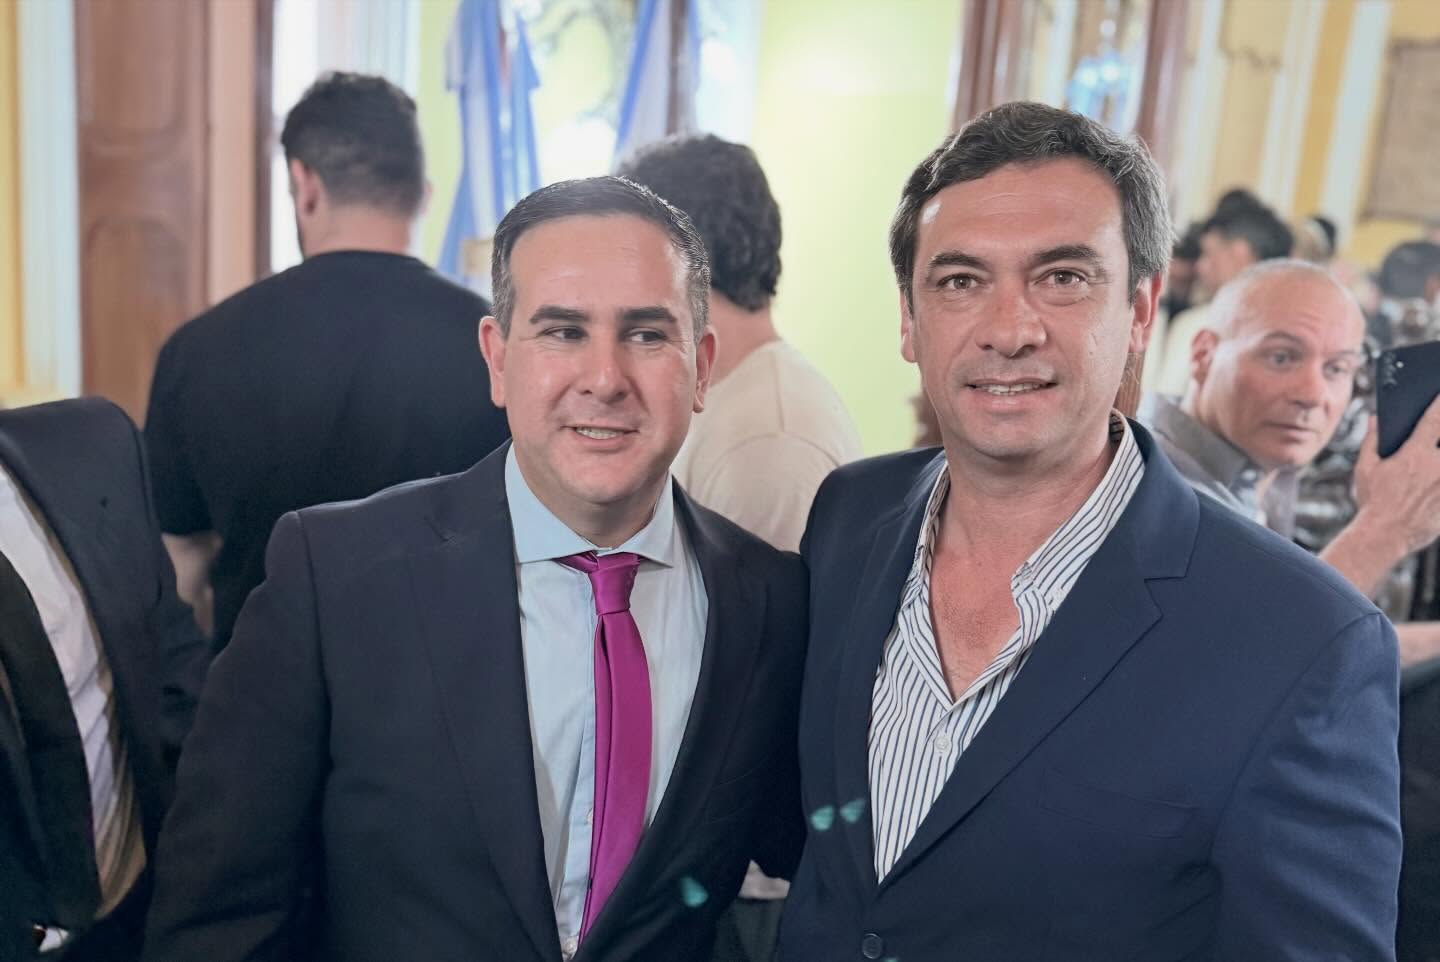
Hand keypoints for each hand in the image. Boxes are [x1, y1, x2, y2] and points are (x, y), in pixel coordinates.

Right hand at [1353, 395, 1439, 554]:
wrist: (1385, 535)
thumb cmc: (1373, 502)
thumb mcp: (1365, 469)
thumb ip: (1371, 441)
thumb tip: (1375, 420)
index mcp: (1415, 454)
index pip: (1433, 420)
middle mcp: (1437, 466)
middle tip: (1437, 436)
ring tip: (1434, 466)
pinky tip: (1435, 482)